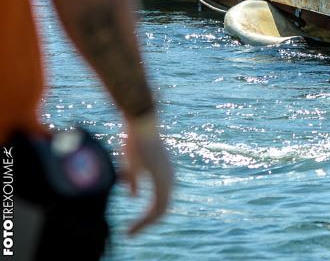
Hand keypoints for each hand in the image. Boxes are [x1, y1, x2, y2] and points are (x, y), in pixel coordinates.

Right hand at [122, 116, 173, 234]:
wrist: (141, 124)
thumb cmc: (135, 141)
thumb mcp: (132, 165)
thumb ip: (134, 181)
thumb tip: (133, 195)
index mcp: (164, 176)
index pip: (160, 204)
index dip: (146, 218)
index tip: (131, 228)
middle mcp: (170, 178)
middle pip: (162, 209)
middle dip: (146, 223)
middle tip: (130, 234)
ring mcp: (168, 178)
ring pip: (161, 210)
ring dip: (145, 223)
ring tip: (130, 233)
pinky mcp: (163, 177)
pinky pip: (158, 206)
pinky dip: (146, 219)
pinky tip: (132, 226)